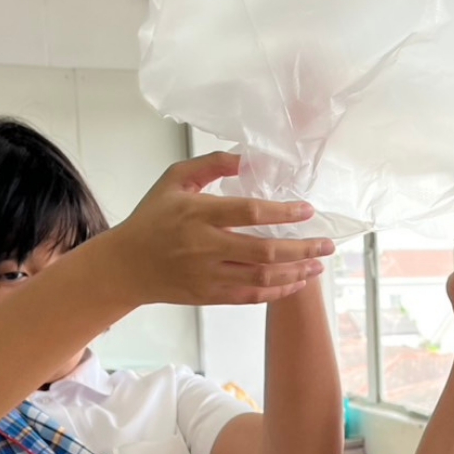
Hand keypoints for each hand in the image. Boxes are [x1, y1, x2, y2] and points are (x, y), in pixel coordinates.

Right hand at [102, 152, 334, 306]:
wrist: (125, 266)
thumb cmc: (153, 218)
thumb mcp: (174, 180)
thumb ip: (211, 166)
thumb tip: (248, 157)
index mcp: (197, 214)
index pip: (249, 213)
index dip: (283, 213)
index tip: (308, 210)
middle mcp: (205, 246)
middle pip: (265, 250)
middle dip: (303, 248)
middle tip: (328, 244)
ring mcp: (208, 274)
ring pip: (263, 277)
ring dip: (297, 272)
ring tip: (319, 264)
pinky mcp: (210, 296)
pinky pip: (252, 296)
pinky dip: (279, 290)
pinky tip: (297, 281)